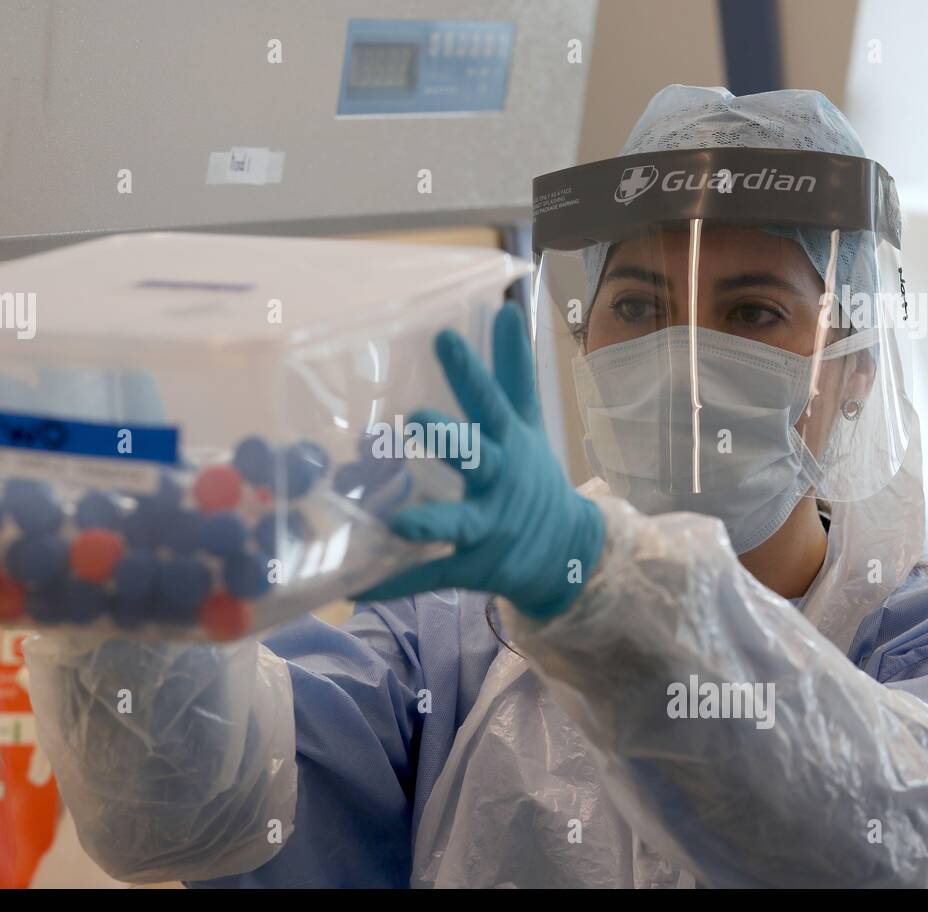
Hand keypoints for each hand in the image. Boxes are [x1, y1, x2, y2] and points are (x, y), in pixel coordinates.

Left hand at [355, 302, 604, 619]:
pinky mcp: (474, 568)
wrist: (567, 553)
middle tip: (416, 419)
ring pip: (458, 523)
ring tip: (400, 523)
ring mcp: (488, 529)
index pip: (489, 402)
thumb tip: (506, 310)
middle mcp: (499, 483)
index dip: (469, 371)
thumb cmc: (531, 479)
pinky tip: (360, 586)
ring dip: (430, 522)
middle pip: (476, 458)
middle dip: (450, 441)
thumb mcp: (526, 424)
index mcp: (507, 444)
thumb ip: (512, 372)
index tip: (443, 337)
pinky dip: (398, 582)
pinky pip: (433, 576)